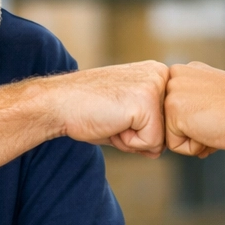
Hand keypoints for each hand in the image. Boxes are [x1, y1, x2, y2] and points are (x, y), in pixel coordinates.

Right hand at [52, 61, 168, 155]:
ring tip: (111, 118)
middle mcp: (161, 75)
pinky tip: (111, 122)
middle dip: (137, 136)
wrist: (57, 103)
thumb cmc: (86, 110)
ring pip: (161, 140)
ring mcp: (155, 87)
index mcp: (157, 73)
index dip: (138, 130)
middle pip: (167, 131)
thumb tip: (159, 150)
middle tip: (111, 117)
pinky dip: (128, 143)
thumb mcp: (124, 116)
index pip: (166, 120)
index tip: (115, 113)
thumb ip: (146, 129)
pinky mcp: (147, 102)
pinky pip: (151, 143)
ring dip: (133, 140)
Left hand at [163, 62, 224, 156]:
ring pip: (173, 134)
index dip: (200, 120)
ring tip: (217, 123)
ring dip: (196, 139)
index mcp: (187, 70)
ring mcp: (172, 92)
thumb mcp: (216, 94)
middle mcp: (176, 76)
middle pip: (172, 121)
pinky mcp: (173, 112)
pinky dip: (195, 148)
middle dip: (195, 130)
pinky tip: (212, 130)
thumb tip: (186, 123)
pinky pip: (176, 146)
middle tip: (220, 119)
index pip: (178, 109)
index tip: (221, 112)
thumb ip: (197, 100)